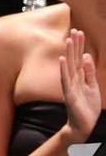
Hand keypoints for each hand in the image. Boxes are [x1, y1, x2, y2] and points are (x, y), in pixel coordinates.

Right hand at [62, 28, 101, 144]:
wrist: (84, 125)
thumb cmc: (87, 107)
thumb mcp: (92, 87)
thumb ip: (89, 72)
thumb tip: (86, 56)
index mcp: (80, 76)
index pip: (79, 58)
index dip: (80, 45)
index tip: (79, 32)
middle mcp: (73, 78)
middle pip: (74, 58)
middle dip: (75, 45)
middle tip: (76, 30)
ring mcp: (70, 85)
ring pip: (69, 66)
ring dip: (69, 53)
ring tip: (69, 40)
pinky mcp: (69, 94)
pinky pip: (65, 79)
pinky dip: (64, 69)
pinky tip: (63, 59)